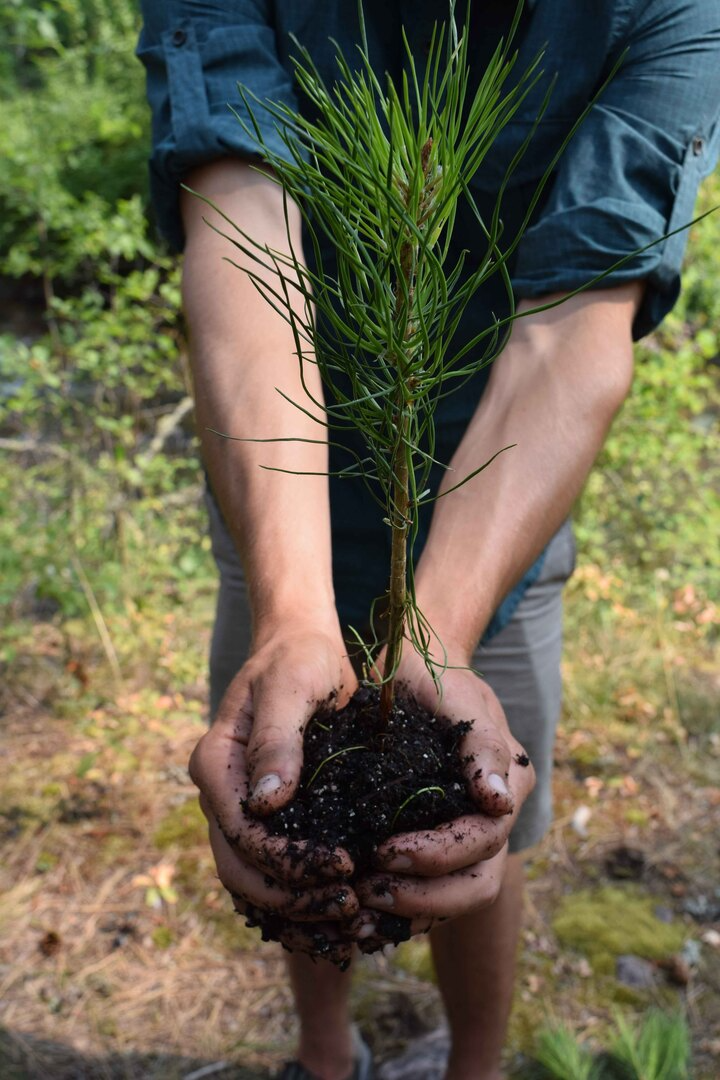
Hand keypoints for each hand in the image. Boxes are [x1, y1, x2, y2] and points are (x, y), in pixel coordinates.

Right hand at [188, 621, 359, 961]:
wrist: (303, 649)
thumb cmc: (298, 659)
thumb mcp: (291, 686)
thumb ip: (277, 740)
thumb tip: (266, 803)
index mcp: (215, 764)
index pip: (241, 833)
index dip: (288, 861)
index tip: (345, 867)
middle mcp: (220, 794)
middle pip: (241, 870)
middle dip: (292, 898)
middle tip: (351, 906)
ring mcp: (240, 809)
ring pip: (253, 882)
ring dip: (296, 909)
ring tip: (351, 919)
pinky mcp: (266, 817)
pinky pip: (271, 873)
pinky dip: (300, 899)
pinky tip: (342, 911)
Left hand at [353, 646, 534, 942]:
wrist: (413, 665)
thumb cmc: (432, 673)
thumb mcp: (455, 695)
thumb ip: (481, 745)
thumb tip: (496, 802)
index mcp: (509, 781)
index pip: (485, 841)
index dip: (438, 856)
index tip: (384, 854)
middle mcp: (495, 815)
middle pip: (477, 883)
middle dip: (425, 897)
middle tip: (367, 893)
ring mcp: (468, 831)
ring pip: (456, 897)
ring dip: (410, 911)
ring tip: (358, 909)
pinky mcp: (438, 840)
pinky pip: (430, 890)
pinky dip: (399, 907)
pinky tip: (359, 912)